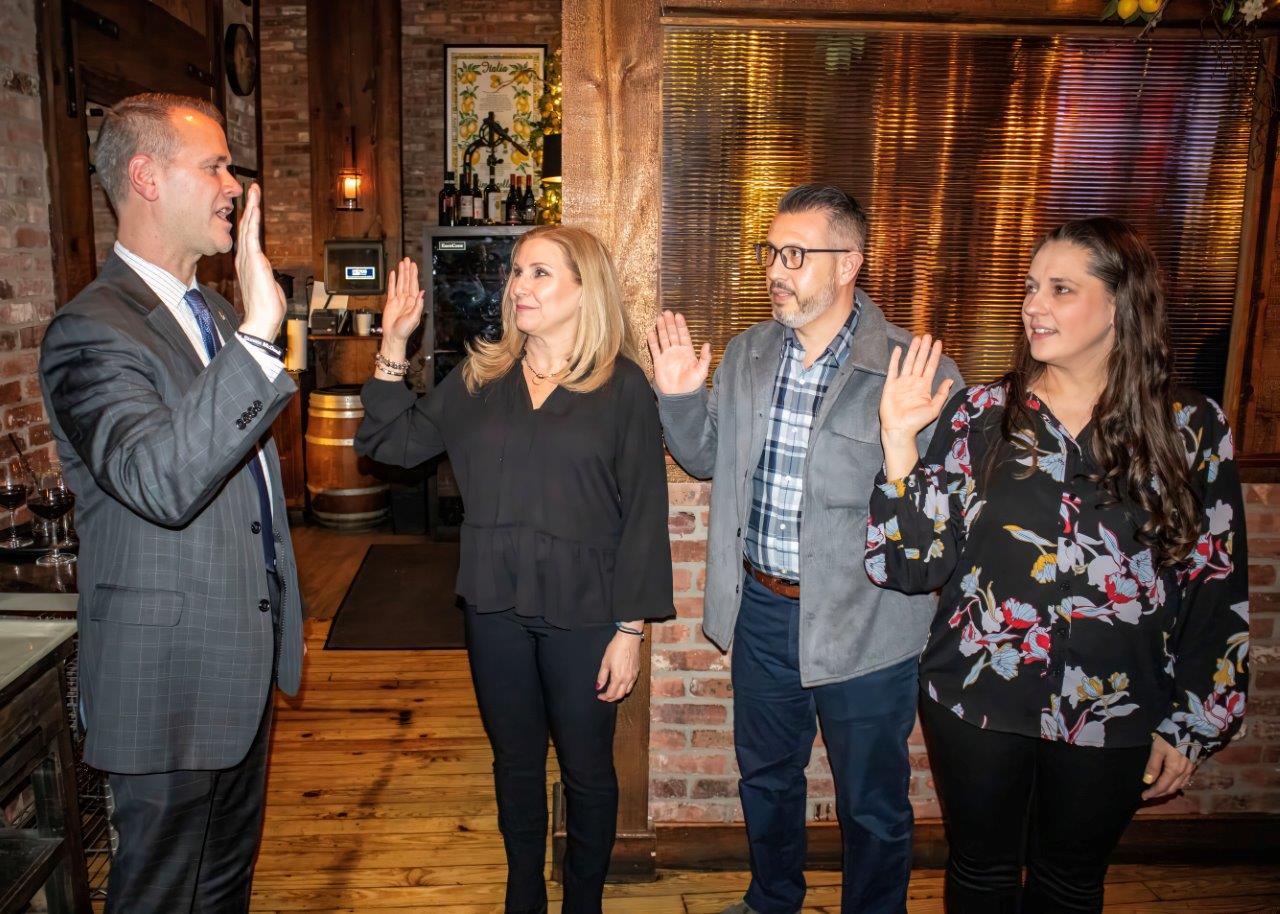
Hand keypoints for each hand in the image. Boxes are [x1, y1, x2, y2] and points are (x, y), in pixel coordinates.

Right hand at [235, 183, 286, 340]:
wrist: (262, 320)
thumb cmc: (267, 309)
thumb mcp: (270, 288)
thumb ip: (269, 278)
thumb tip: (271, 278)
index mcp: (248, 265)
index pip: (248, 237)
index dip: (249, 220)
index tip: (253, 206)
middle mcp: (245, 259)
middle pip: (245, 227)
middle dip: (249, 207)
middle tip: (252, 189)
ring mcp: (247, 259)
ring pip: (247, 227)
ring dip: (251, 208)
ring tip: (253, 191)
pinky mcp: (253, 261)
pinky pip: (251, 236)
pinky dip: (252, 220)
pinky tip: (254, 207)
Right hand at [379, 257, 424, 359]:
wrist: (393, 336)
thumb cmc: (404, 330)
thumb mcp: (414, 318)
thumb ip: (418, 305)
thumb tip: (422, 293)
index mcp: (413, 302)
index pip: (414, 285)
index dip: (414, 275)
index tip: (414, 266)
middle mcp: (407, 299)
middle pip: (407, 281)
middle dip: (408, 270)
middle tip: (407, 260)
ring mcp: (399, 300)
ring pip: (400, 283)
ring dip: (401, 273)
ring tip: (401, 263)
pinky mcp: (391, 302)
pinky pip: (392, 289)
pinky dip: (392, 281)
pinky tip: (393, 274)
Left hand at [596, 626, 641, 701]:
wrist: (629, 639)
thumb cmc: (616, 648)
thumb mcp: (605, 662)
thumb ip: (602, 676)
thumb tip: (598, 687)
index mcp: (618, 677)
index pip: (611, 694)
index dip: (604, 697)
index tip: (599, 696)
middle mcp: (627, 679)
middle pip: (620, 695)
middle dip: (611, 698)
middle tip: (605, 696)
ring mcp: (634, 676)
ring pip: (627, 691)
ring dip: (619, 694)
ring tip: (613, 691)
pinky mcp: (637, 672)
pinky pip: (632, 684)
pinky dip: (625, 688)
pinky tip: (621, 683)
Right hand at [647, 310, 710, 395]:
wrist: (679, 396)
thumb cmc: (692, 385)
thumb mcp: (702, 371)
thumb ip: (705, 358)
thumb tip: (708, 344)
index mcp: (688, 352)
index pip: (684, 335)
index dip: (681, 325)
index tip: (678, 315)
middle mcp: (677, 351)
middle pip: (673, 334)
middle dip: (670, 323)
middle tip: (667, 312)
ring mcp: (667, 356)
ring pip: (664, 339)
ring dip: (661, 329)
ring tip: (659, 318)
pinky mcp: (658, 362)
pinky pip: (655, 349)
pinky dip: (653, 341)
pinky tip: (651, 332)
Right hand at [880, 334, 953, 446]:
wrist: (899, 428)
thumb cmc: (917, 421)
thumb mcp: (934, 408)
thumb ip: (941, 393)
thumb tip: (950, 380)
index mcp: (924, 386)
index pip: (931, 366)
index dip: (935, 355)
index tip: (939, 343)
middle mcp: (914, 382)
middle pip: (920, 361)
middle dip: (924, 348)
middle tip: (928, 335)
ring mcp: (902, 382)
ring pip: (908, 362)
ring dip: (913, 350)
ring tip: (917, 338)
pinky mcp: (890, 385)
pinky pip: (893, 369)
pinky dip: (895, 359)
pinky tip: (898, 349)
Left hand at [1142, 737, 1194, 799]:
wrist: (1191, 727)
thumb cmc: (1171, 737)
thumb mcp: (1158, 749)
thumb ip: (1153, 766)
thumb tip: (1147, 781)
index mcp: (1174, 770)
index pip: (1162, 786)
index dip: (1153, 793)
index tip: (1143, 796)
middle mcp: (1184, 773)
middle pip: (1172, 788)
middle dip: (1160, 794)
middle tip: (1149, 795)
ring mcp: (1190, 770)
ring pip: (1179, 786)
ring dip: (1168, 790)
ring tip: (1158, 790)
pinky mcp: (1193, 765)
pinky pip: (1185, 780)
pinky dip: (1176, 785)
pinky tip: (1171, 782)